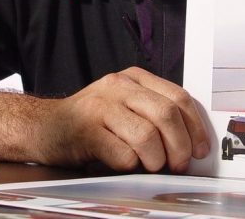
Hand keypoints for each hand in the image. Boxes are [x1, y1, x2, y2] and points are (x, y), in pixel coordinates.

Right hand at [43, 67, 209, 171]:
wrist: (43, 126)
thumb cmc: (90, 121)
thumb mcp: (123, 105)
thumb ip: (152, 112)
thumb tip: (191, 141)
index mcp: (134, 78)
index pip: (178, 97)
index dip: (195, 127)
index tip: (200, 149)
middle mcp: (118, 86)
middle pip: (166, 115)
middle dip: (180, 146)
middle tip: (179, 164)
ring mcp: (101, 106)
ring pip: (147, 135)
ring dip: (156, 160)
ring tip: (150, 166)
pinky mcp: (86, 130)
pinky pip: (122, 154)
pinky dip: (130, 166)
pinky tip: (124, 164)